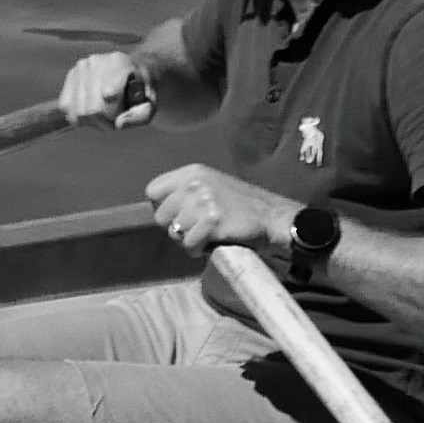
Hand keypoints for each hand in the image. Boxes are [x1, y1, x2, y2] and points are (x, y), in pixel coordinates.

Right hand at [61, 50, 157, 128]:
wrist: (129, 75)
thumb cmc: (141, 93)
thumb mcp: (150, 105)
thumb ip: (141, 116)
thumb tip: (119, 124)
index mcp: (119, 63)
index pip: (108, 97)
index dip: (115, 114)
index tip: (123, 113)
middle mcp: (97, 61)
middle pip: (92, 110)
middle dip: (104, 122)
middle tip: (114, 118)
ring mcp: (81, 67)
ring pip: (78, 112)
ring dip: (92, 121)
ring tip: (104, 113)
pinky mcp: (70, 77)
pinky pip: (66, 108)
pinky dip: (78, 116)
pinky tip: (91, 109)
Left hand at [144, 161, 299, 260]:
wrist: (271, 216)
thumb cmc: (239, 206)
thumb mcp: (209, 185)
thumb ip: (184, 193)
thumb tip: (159, 211)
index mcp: (192, 172)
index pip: (153, 191)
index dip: (162, 207)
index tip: (178, 215)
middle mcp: (195, 184)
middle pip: (160, 216)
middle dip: (175, 228)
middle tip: (196, 229)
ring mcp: (203, 202)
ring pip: (174, 234)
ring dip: (189, 241)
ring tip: (208, 235)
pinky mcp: (212, 221)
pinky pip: (189, 245)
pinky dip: (199, 250)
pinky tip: (213, 242)